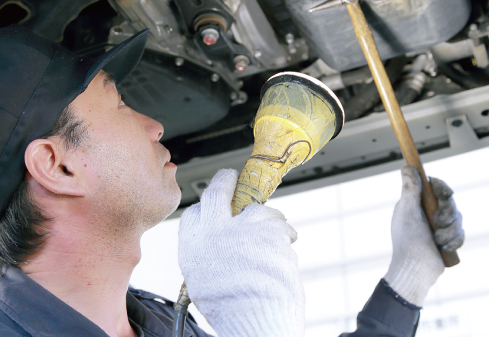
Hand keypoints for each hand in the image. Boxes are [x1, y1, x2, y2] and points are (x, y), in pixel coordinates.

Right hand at [178, 169, 304, 336]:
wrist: (257, 321)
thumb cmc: (232, 308)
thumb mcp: (202, 280)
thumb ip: (206, 252)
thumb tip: (214, 242)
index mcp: (194, 245)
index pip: (196, 211)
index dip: (208, 205)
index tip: (216, 202)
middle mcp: (215, 230)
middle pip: (218, 190)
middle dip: (226, 180)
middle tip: (232, 177)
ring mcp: (243, 226)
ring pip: (257, 208)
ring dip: (267, 219)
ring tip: (272, 239)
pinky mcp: (269, 229)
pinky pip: (280, 224)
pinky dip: (284, 234)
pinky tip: (282, 251)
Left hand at [384, 166, 463, 306]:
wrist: (415, 268)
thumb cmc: (407, 239)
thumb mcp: (407, 212)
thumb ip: (410, 190)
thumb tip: (407, 167)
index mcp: (416, 202)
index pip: (434, 186)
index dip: (442, 187)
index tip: (446, 193)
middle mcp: (428, 211)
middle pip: (449, 201)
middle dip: (447, 213)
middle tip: (439, 222)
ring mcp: (439, 224)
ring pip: (457, 218)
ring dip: (449, 230)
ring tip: (437, 240)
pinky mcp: (448, 238)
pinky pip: (461, 234)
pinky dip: (453, 241)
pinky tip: (443, 248)